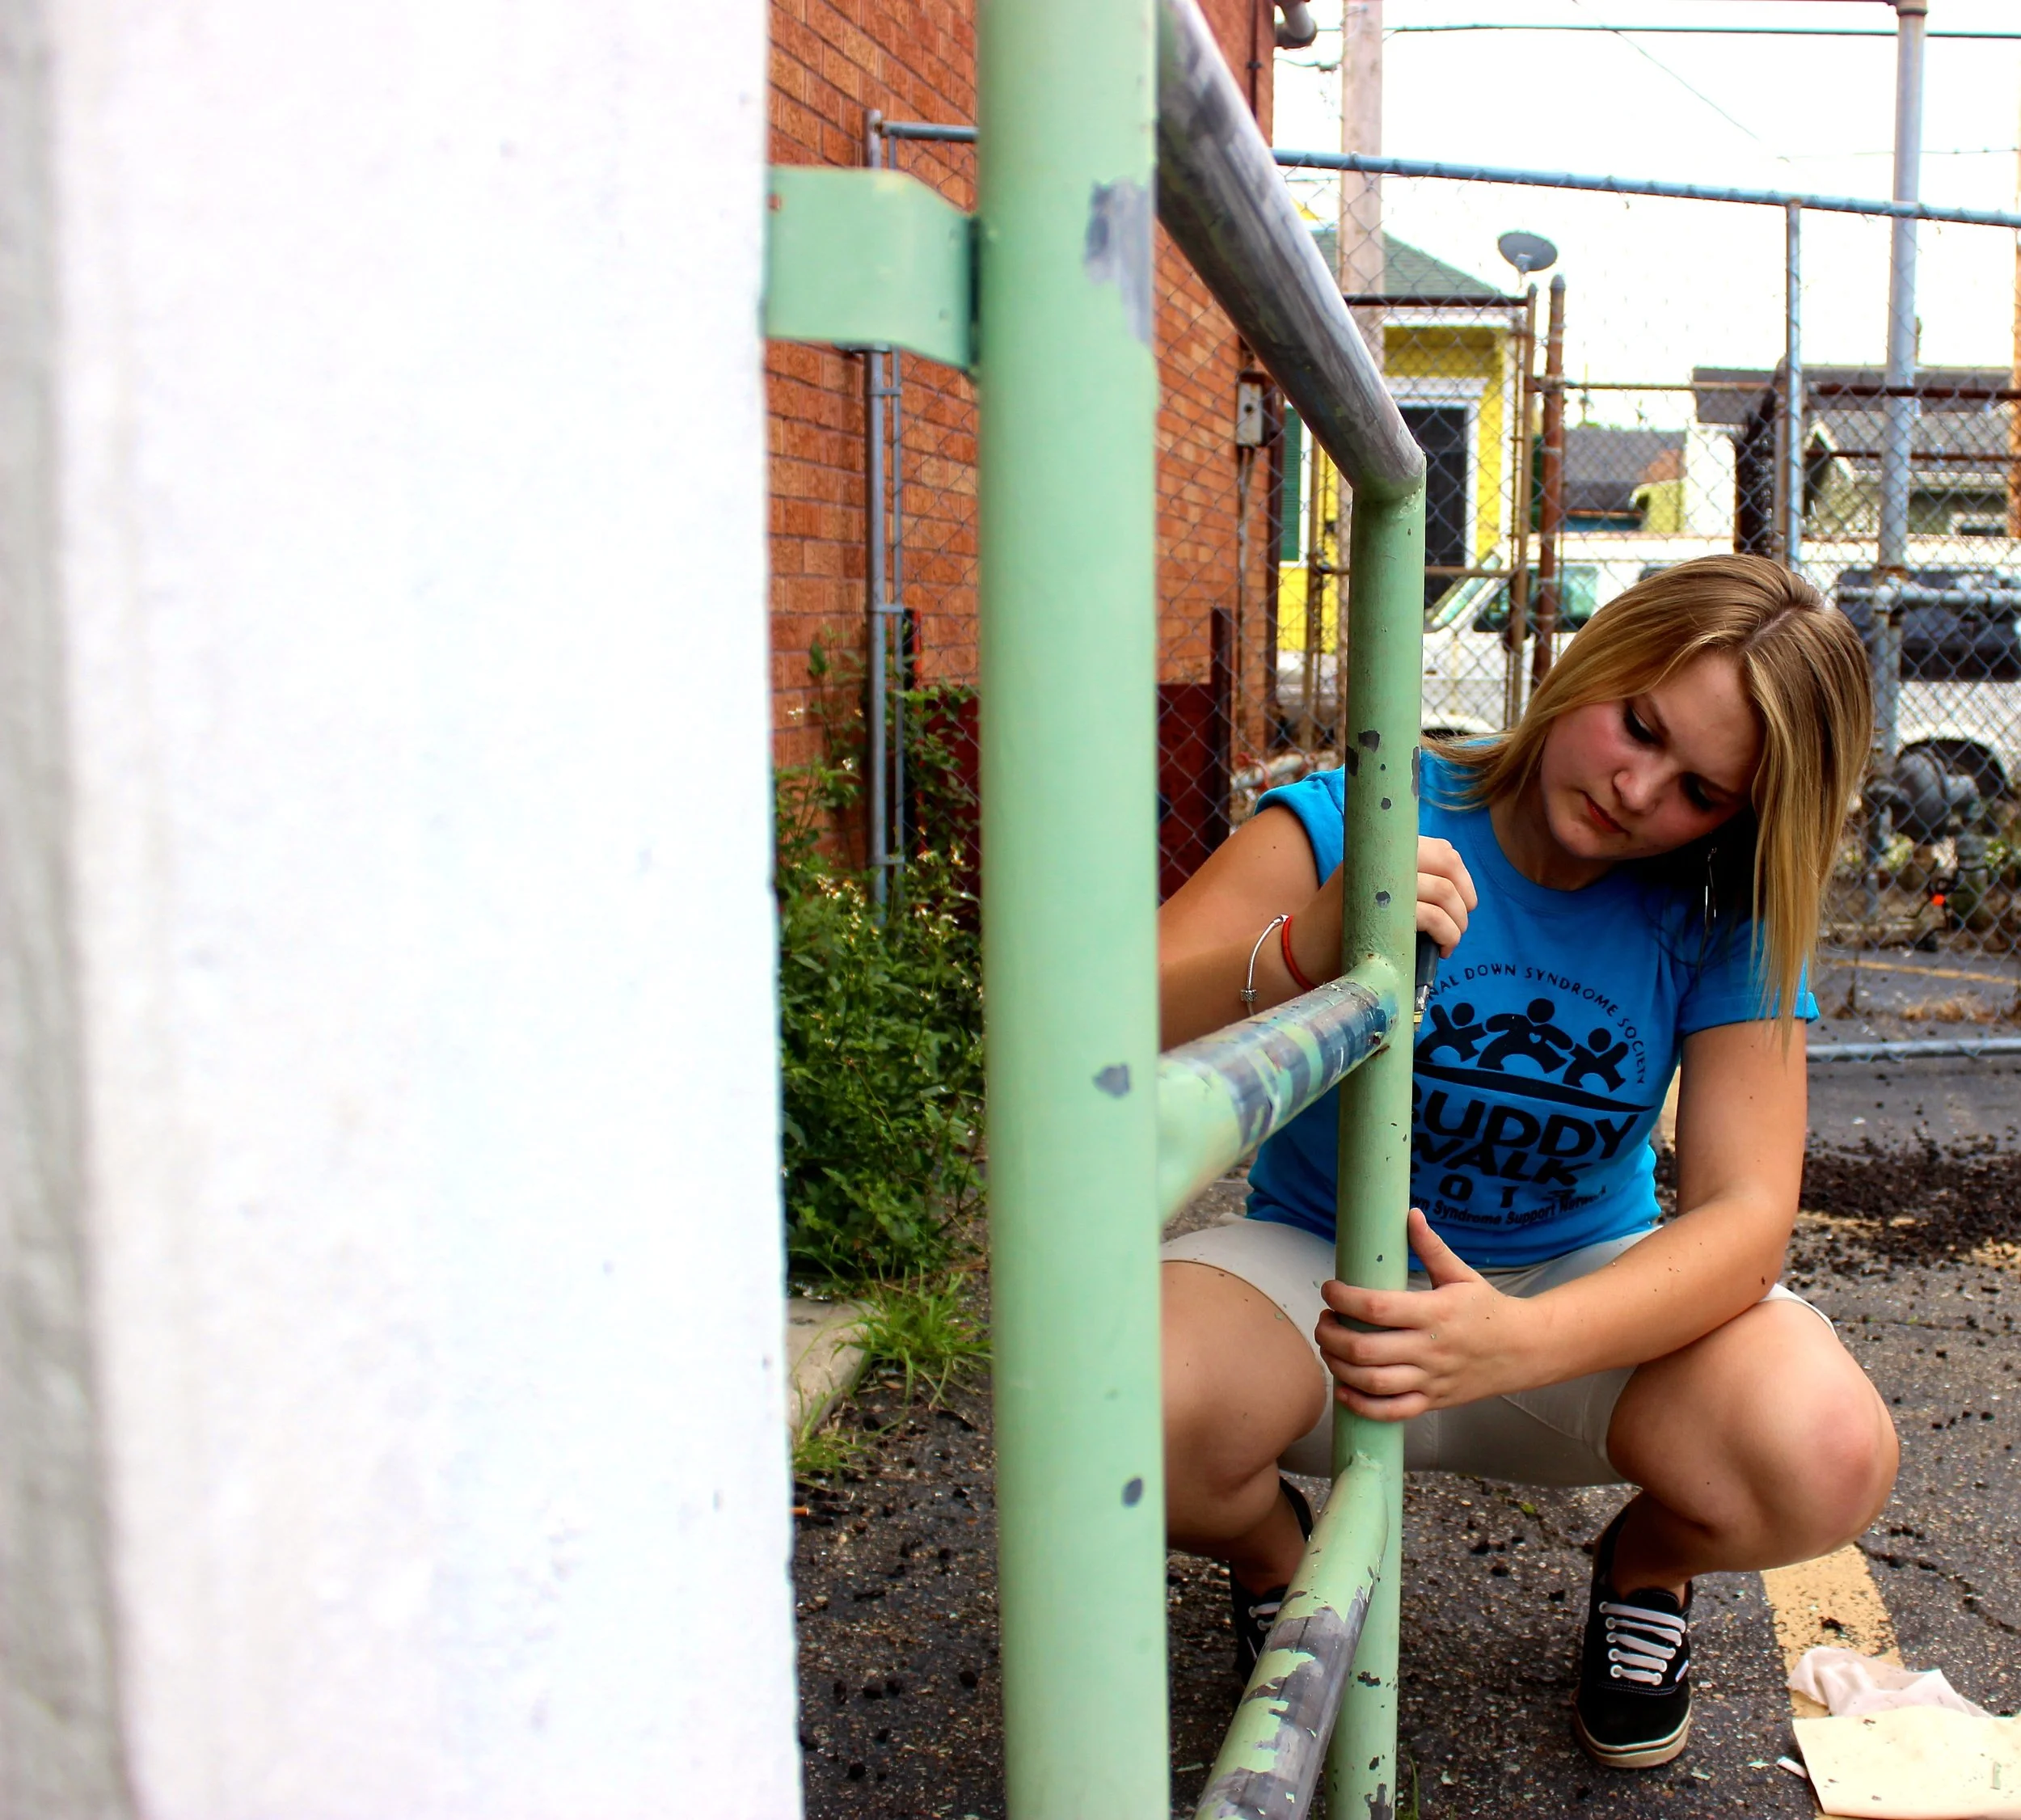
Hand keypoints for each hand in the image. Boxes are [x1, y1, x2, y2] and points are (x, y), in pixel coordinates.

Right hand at [1286, 837, 1475, 985]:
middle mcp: (1378, 855)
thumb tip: (1458, 896)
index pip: (1440, 849)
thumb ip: (1408, 885)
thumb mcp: (1377, 896)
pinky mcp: (1374, 908)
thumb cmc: (1345, 929)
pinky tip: (1441, 950)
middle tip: (1460, 926)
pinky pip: (1429, 915)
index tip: (1465, 905)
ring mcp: (1375, 878)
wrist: (1302, 949)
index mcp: (1381, 849)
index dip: (1463, 877)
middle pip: (1446, 864)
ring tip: (1450, 943)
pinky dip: (1446, 934)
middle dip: (1464, 900)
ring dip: (1457, 923)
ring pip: (1442, 892)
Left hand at [1314, 1210, 1538, 1420]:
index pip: (1376, 1307)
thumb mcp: (1462, 1275)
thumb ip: (1432, 1247)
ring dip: (1339, 1366)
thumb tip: (1409, 1213)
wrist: (1525, 1350)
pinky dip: (1361, 1405)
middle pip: (1365, 1349)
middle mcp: (1430, 1349)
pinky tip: (1344, 1388)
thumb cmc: (1489, 1310)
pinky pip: (1391, 1411)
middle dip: (1331, 1335)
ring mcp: (1431, 1379)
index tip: (1329, 1290)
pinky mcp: (1434, 1402)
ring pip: (1372, 1382)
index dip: (1343, 1298)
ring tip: (1329, 1348)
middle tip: (1323, 1320)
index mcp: (1434, 1313)